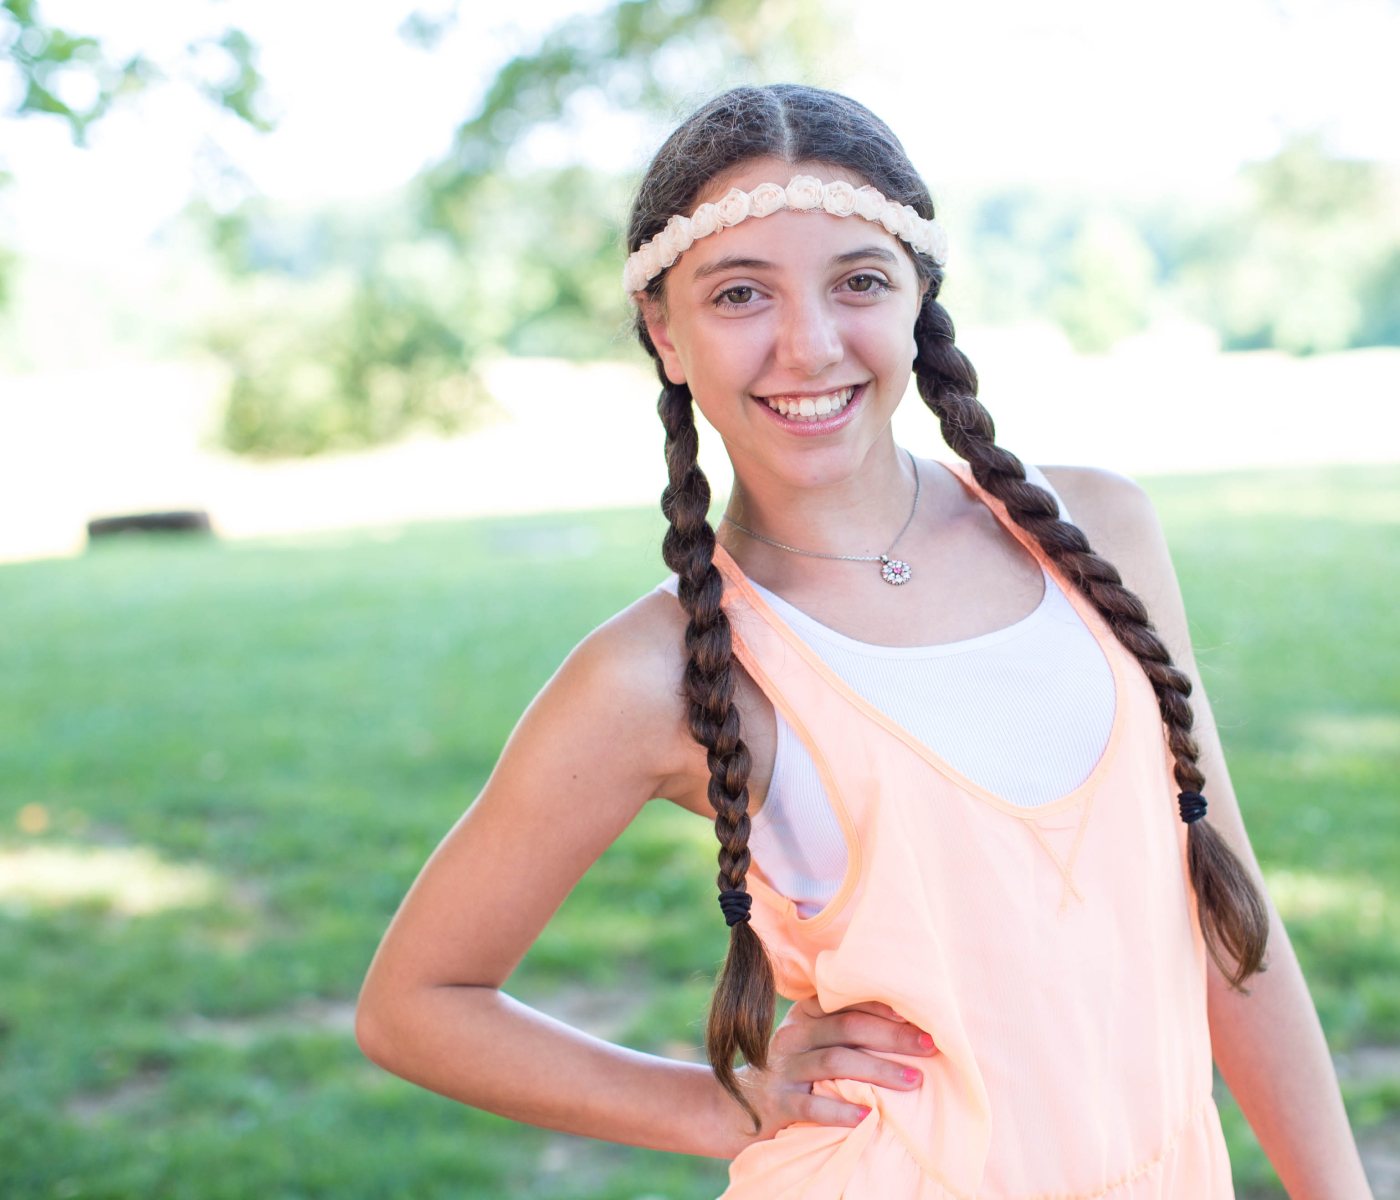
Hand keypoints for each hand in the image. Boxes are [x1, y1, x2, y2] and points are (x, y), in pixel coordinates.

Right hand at [732, 998, 938, 1144]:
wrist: (740, 1105)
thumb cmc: (795, 1069)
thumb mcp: (813, 1040)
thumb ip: (845, 1029)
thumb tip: (908, 1024)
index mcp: (806, 1014)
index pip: (849, 1002)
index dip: (885, 1007)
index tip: (921, 1017)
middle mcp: (794, 1034)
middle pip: (848, 1027)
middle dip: (892, 1036)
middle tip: (929, 1047)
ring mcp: (784, 1067)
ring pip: (835, 1061)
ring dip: (879, 1070)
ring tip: (912, 1081)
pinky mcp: (778, 1101)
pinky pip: (812, 1105)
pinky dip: (840, 1111)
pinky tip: (867, 1117)